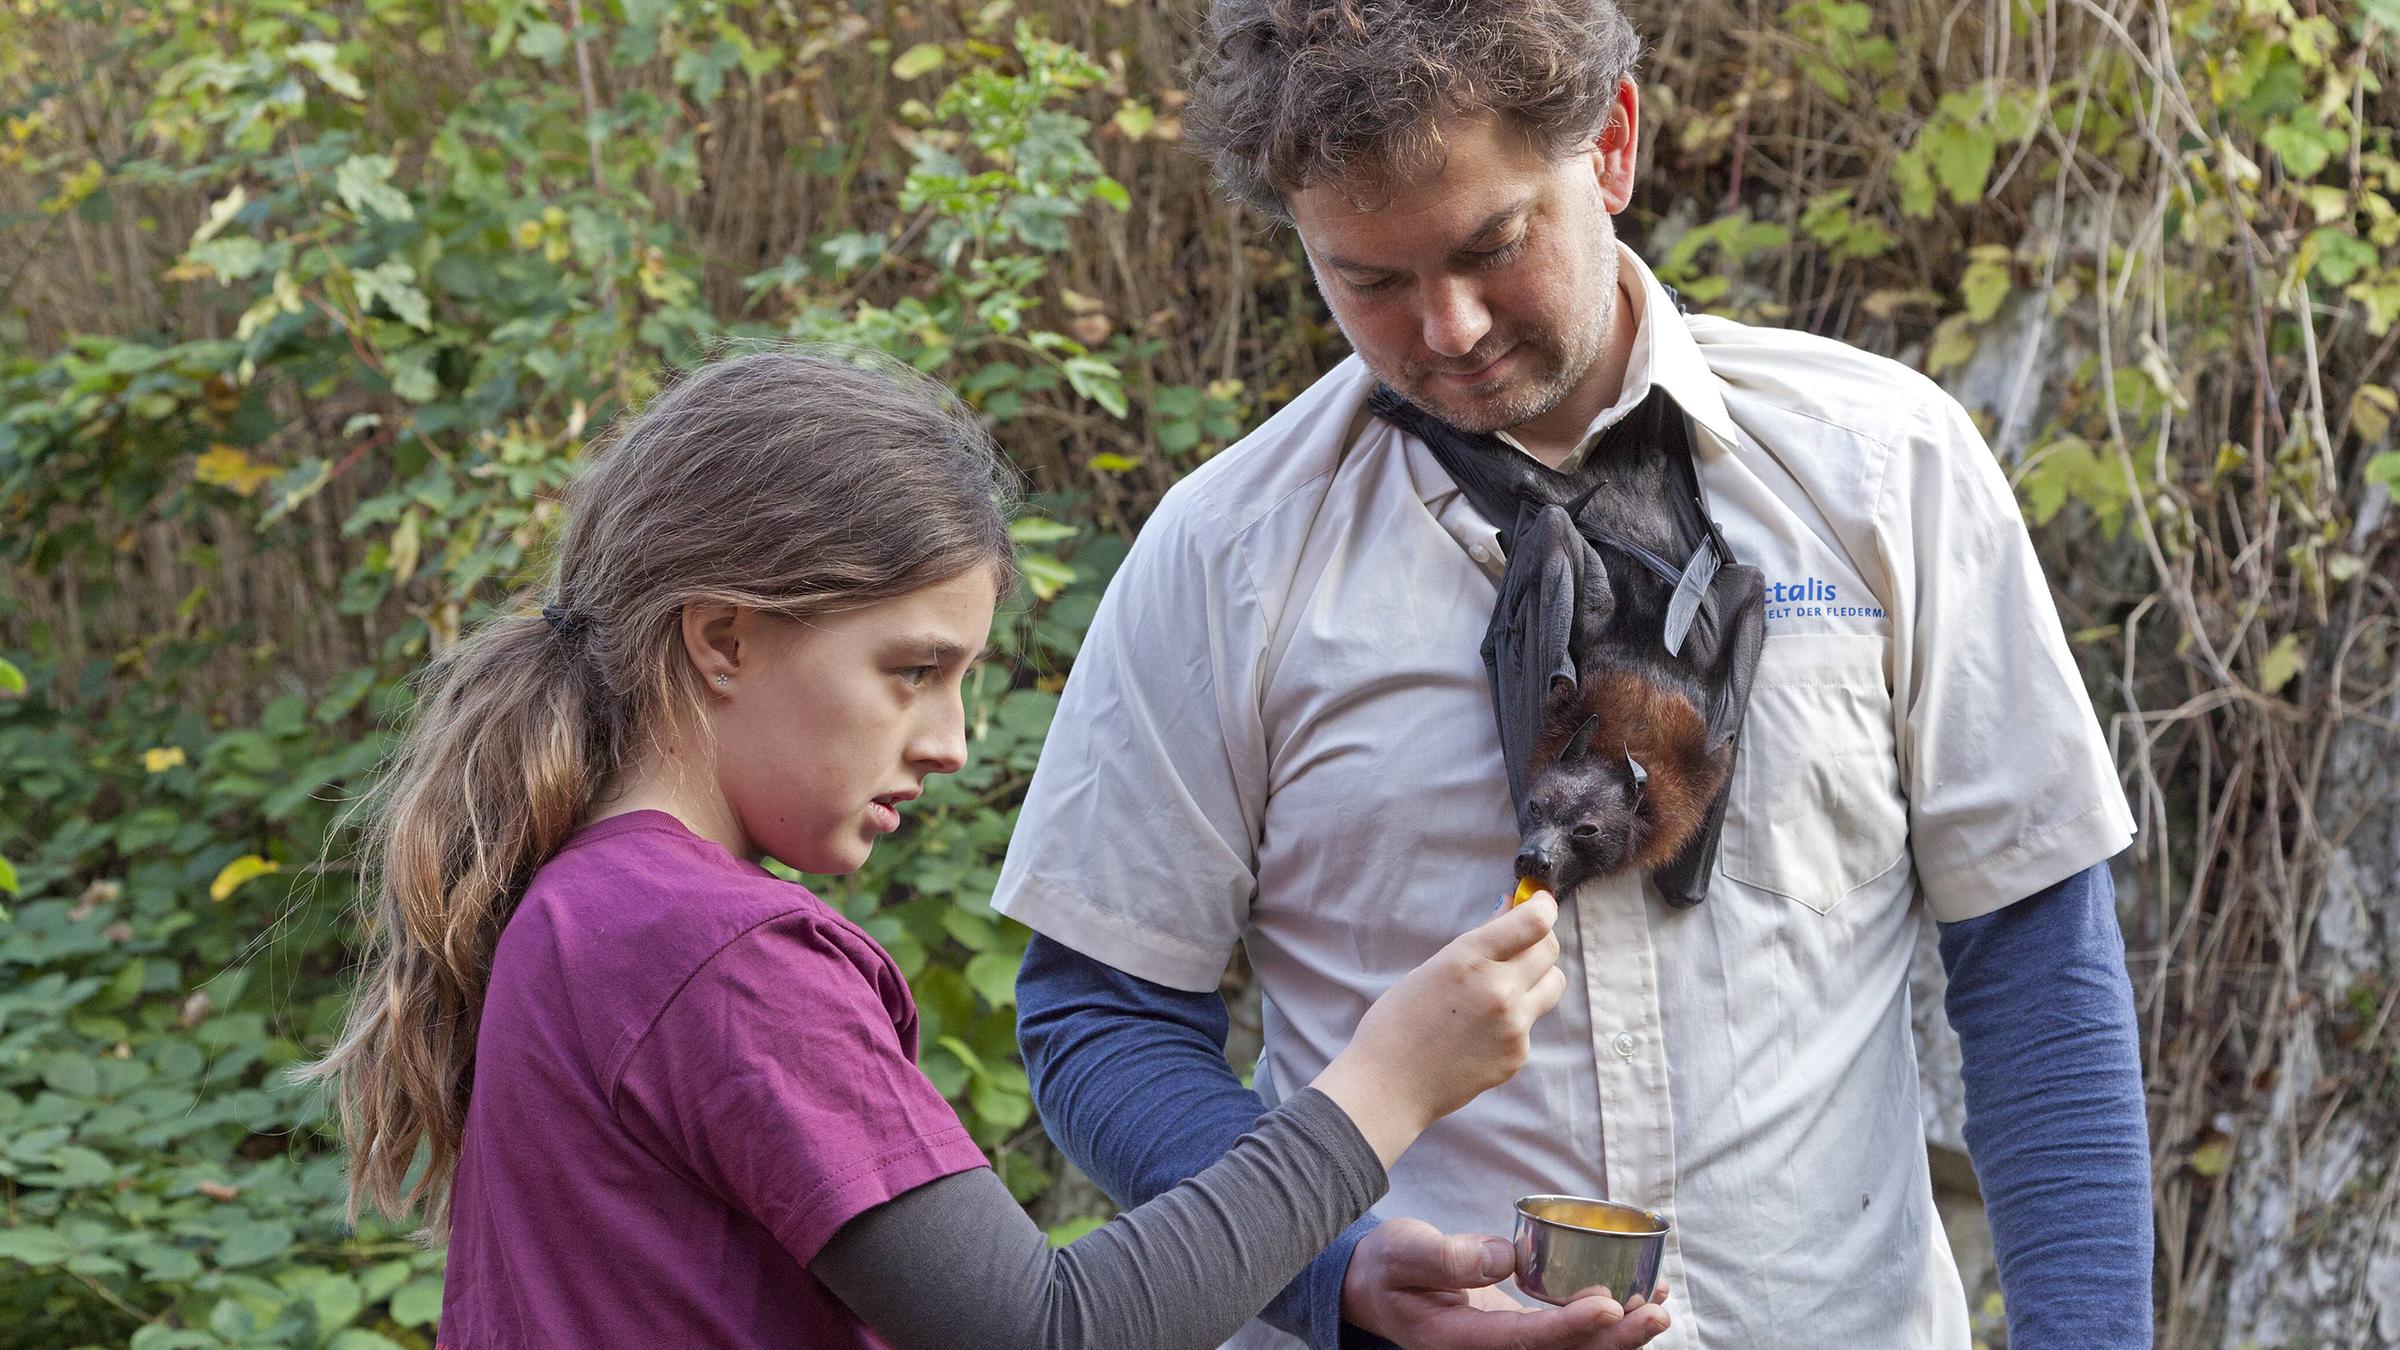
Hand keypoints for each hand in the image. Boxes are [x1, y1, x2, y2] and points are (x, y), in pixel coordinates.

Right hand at [1312, 892, 1564, 1164]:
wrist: (1390, 1085)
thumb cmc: (1398, 1022)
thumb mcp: (1432, 968)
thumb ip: (1479, 941)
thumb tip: (1510, 908)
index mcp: (1468, 959)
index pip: (1534, 922)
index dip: (1543, 907)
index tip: (1540, 904)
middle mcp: (1498, 989)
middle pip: (1550, 950)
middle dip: (1540, 940)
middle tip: (1522, 944)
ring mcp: (1513, 1025)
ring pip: (1552, 984)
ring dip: (1537, 977)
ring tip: (1505, 987)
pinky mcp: (1518, 1054)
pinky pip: (1531, 1023)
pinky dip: (1515, 1018)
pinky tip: (1482, 1030)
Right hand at [1341, 1218, 1671, 1348]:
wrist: (1376, 1287)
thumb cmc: (1388, 1266)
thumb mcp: (1403, 1252)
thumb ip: (1444, 1256)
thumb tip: (1502, 1256)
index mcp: (1460, 1340)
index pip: (1525, 1340)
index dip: (1571, 1328)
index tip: (1610, 1306)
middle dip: (1615, 1339)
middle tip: (1655, 1309)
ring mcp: (1508, 1346)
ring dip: (1622, 1335)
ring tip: (1660, 1303)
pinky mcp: (1522, 1334)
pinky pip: (1571, 1336)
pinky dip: (1608, 1323)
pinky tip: (1640, 1297)